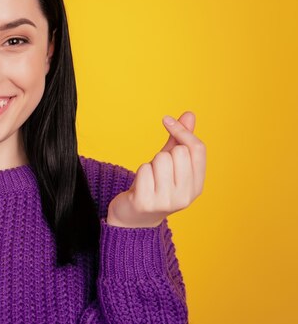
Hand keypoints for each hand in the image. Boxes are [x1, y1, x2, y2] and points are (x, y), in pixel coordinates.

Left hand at [107, 111, 205, 227]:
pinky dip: (139, 172)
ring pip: (160, 159)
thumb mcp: (170, 164)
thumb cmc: (153, 186)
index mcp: (197, 186)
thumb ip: (180, 141)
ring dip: (150, 164)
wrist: (133, 218)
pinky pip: (143, 170)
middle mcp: (186, 196)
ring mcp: (166, 202)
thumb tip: (190, 114)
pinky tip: (139, 186)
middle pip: (178, 152)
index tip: (166, 120)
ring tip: (148, 179)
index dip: (182, 130)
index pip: (198, 149)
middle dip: (164, 154)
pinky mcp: (146, 203)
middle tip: (157, 170)